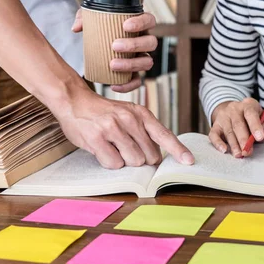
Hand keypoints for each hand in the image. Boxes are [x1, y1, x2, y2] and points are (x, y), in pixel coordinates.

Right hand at [50, 85, 193, 168]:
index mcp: (141, 114)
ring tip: (112, 146)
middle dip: (140, 159)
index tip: (189, 162)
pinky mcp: (97, 138)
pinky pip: (113, 164)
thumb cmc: (104, 113)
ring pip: (133, 161)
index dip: (178, 150)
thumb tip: (158, 157)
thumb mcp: (128, 114)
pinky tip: (102, 149)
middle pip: (149, 157)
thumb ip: (144, 132)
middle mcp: (129, 119)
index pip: (164, 135)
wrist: (75, 100)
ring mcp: (112, 128)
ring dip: (124, 161)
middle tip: (126, 148)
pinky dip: (109, 162)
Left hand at [72, 10, 157, 92]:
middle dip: (134, 45)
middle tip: (114, 46)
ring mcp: (142, 58)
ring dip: (131, 64)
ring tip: (112, 64)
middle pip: (151, 43)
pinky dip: (128, 85)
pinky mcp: (135, 72)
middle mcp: (144, 41)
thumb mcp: (92, 18)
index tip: (125, 26)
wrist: (99, 42)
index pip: (149, 20)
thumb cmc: (101, 26)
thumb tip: (76, 28)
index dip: (141, 23)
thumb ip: (83, 18)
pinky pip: (138, 81)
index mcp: (140, 25)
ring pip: (147, 62)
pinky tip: (114, 85)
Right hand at [209, 98, 263, 157]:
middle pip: (238, 124)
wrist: (235, 115)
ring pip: (228, 131)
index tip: (260, 137)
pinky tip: (224, 150)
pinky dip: (218, 143)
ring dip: (233, 144)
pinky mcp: (215, 126)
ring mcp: (223, 117)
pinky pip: (214, 135)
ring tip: (239, 154)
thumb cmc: (253, 121)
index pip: (251, 113)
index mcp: (248, 105)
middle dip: (243, 139)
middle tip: (247, 151)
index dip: (255, 126)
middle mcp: (234, 108)